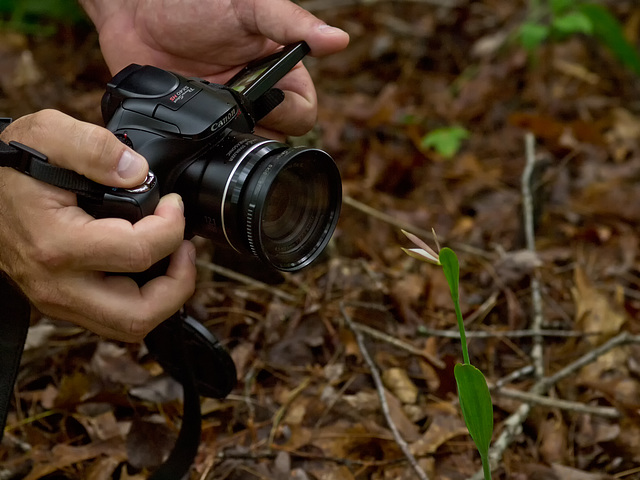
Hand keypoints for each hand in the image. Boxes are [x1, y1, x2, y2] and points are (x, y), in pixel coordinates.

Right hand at [0, 110, 196, 341]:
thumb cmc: (10, 166)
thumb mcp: (47, 134)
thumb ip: (93, 147)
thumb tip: (137, 171)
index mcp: (58, 245)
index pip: (139, 252)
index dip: (172, 227)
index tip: (174, 204)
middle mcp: (59, 285)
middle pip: (138, 316)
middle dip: (178, 284)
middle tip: (185, 248)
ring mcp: (60, 300)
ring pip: (129, 326)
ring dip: (164, 297)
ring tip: (173, 257)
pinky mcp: (64, 303)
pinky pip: (115, 317)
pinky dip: (143, 297)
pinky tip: (149, 264)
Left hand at [80, 0, 348, 137]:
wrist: (136, 12)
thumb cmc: (197, 3)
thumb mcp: (250, 7)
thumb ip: (291, 24)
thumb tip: (338, 39)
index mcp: (281, 75)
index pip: (304, 114)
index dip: (290, 113)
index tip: (268, 97)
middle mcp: (258, 102)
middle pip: (278, 140)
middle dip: (258, 129)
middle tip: (232, 107)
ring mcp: (227, 120)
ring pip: (245, 153)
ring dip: (231, 141)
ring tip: (209, 113)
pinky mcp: (199, 132)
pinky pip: (210, 156)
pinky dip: (203, 149)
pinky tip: (191, 127)